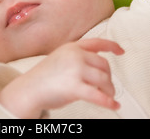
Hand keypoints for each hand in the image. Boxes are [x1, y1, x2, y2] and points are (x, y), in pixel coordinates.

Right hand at [0, 38, 123, 117]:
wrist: (28, 90)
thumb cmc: (44, 78)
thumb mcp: (60, 58)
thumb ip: (77, 58)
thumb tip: (98, 69)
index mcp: (72, 47)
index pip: (97, 42)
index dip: (111, 46)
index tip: (120, 51)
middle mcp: (75, 55)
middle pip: (104, 64)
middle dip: (109, 77)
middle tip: (108, 87)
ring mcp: (75, 70)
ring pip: (104, 79)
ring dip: (110, 90)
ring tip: (108, 97)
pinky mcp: (74, 87)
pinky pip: (98, 96)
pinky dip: (109, 102)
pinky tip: (113, 106)